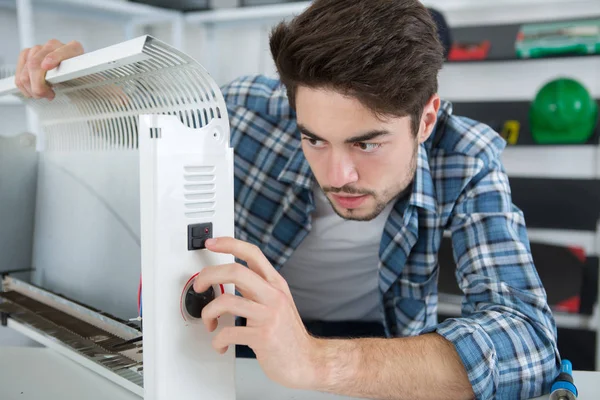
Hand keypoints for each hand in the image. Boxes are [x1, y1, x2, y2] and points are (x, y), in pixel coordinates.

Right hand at [15, 39, 83, 99]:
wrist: (71, 71)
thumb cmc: (77, 76)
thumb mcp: (81, 79)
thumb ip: (74, 78)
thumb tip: (56, 88)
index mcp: (73, 48)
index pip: (63, 51)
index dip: (53, 58)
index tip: (46, 66)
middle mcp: (54, 45)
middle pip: (36, 64)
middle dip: (38, 85)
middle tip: (47, 95)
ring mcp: (39, 48)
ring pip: (26, 70)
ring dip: (31, 88)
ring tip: (42, 94)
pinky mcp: (27, 53)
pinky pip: (19, 71)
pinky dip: (23, 85)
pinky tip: (32, 91)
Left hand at [193, 237, 322, 389]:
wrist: (307, 361)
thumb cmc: (289, 335)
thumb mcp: (278, 303)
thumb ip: (257, 288)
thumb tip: (228, 278)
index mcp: (276, 284)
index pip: (252, 253)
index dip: (229, 244)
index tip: (211, 243)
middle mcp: (273, 295)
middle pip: (235, 271)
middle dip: (209, 276)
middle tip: (199, 286)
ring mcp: (269, 315)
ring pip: (226, 300)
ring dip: (208, 312)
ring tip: (209, 321)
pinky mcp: (262, 336)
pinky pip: (228, 332)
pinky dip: (217, 340)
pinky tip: (220, 343)